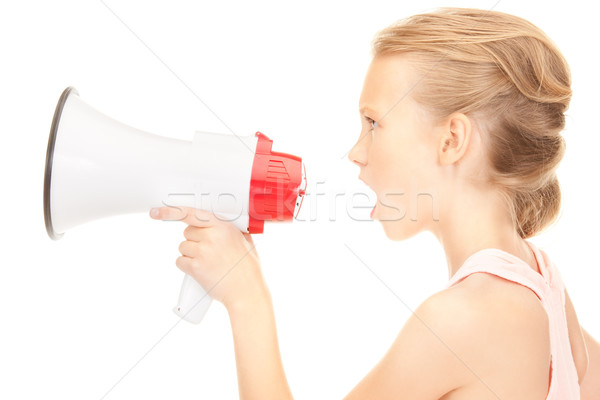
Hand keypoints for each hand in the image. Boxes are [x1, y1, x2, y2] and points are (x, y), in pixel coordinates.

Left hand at [150, 206, 266, 310]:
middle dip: (194, 240)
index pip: (192, 214)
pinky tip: (200, 270)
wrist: (246, 291)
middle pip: (187, 232)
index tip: (157, 212)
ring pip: (183, 247)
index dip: (172, 212)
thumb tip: (221, 226)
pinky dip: (187, 266)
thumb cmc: (248, 268)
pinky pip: (180, 262)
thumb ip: (232, 231)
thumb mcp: (245, 242)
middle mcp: (212, 236)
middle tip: (208, 250)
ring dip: (190, 254)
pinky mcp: (195, 267)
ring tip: (207, 263)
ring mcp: (203, 252)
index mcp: (224, 227)